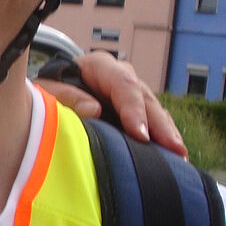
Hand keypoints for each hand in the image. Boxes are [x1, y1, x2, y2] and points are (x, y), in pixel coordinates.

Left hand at [39, 51, 187, 158]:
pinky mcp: (134, 110)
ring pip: (155, 111)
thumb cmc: (46, 92)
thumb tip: (94, 110)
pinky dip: (162, 139)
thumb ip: (67, 97)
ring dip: (167, 134)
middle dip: (160, 125)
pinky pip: (153, 122)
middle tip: (174, 149)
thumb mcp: (47, 92)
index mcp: (99, 66)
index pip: (123, 85)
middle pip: (146, 98)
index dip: (134, 110)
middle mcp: (120, 76)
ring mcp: (130, 93)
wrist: (46, 94)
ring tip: (180, 157)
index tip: (140, 135)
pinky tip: (172, 158)